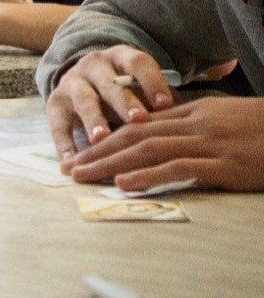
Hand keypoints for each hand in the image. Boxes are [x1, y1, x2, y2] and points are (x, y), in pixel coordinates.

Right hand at [46, 46, 175, 161]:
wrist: (84, 79)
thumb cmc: (126, 89)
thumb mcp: (141, 87)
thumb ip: (158, 104)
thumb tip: (184, 129)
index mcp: (121, 58)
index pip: (137, 63)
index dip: (152, 82)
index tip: (166, 104)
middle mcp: (94, 66)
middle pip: (110, 83)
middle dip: (124, 102)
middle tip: (138, 120)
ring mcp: (72, 83)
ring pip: (83, 100)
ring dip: (93, 120)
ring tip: (100, 140)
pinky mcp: (55, 103)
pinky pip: (58, 123)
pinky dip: (64, 143)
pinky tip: (71, 160)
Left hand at [64, 96, 263, 191]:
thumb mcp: (226, 122)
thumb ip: (194, 128)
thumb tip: (160, 140)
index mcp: (194, 113)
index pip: (140, 125)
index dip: (107, 138)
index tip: (81, 153)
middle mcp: (195, 124)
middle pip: (135, 135)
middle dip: (98, 151)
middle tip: (70, 168)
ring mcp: (210, 143)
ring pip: (148, 150)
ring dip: (110, 164)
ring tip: (83, 176)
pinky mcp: (226, 166)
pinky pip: (179, 168)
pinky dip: (148, 175)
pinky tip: (124, 184)